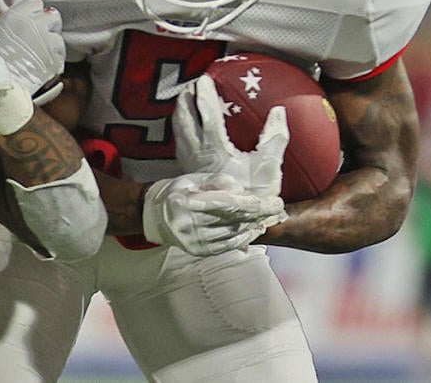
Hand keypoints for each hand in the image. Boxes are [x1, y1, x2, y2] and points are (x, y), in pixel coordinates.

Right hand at [0, 0, 64, 95]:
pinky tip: (44, 68)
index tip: (30, 21)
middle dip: (49, 26)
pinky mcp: (54, 60)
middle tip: (40, 37)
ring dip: (52, 46)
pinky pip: (60, 58)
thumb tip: (8, 30)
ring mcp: (46, 42)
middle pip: (53, 17)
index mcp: (17, 15)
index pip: (35, 4)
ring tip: (40, 57)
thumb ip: (5, 26)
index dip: (33, 13)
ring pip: (58, 39)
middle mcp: (34, 25)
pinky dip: (54, 63)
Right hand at [141, 172, 284, 255]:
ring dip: (253, 227)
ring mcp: (193, 240)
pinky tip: (253, 231)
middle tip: (277, 209)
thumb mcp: (193, 179)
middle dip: (258, 214)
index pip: (226, 204)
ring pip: (232, 234)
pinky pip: (225, 246)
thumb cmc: (175, 192)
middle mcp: (190, 224)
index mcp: (187, 203)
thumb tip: (243, 192)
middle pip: (233, 220)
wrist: (152, 216)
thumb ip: (218, 183)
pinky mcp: (197, 251)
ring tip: (269, 219)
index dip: (250, 203)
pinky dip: (242, 239)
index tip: (269, 200)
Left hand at [173, 76, 287, 196]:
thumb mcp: (269, 167)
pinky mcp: (189, 172)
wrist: (234, 222)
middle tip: (188, 85)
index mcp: (216, 150)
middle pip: (185, 121)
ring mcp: (191, 164)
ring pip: (179, 133)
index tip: (204, 79)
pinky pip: (180, 145)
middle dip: (185, 101)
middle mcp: (198, 155)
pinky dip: (180, 131)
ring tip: (182, 101)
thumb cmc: (254, 195)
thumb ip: (274, 137)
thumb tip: (279, 110)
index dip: (204, 95)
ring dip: (179, 114)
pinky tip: (184, 130)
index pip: (207, 115)